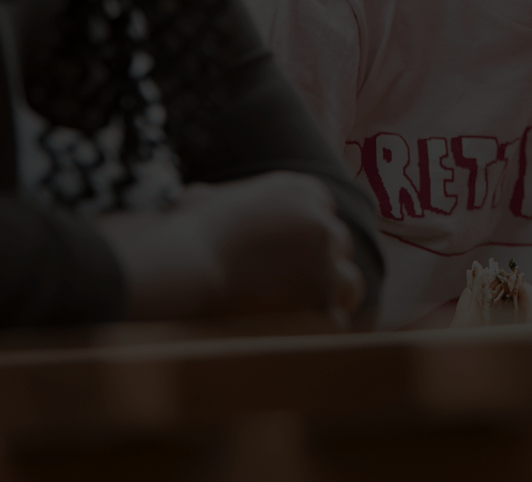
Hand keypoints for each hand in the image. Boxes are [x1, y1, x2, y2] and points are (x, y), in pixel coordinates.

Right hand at [96, 171, 364, 325]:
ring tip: (304, 317)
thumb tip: (202, 202)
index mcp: (300, 192)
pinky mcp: (326, 298)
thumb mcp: (206, 199)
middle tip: (298, 289)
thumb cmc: (184, 234)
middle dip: (321, 265)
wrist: (185, 265)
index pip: (322, 213)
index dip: (308, 237)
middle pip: (338, 246)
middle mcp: (322, 222)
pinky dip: (318, 332)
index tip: (293, 256)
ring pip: (348, 283)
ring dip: (330, 298)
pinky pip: (336, 320)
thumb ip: (224, 201)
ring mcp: (328, 260)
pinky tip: (295, 340)